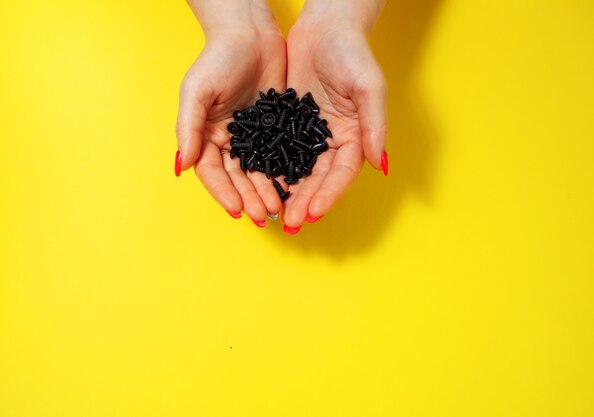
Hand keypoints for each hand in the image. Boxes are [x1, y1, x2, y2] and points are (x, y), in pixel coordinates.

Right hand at [176, 21, 285, 224]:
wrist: (250, 33)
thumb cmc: (218, 58)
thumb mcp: (197, 91)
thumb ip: (189, 127)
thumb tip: (182, 165)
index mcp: (207, 135)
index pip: (213, 172)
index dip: (223, 192)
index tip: (236, 210)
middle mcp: (229, 141)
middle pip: (238, 178)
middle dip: (249, 198)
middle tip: (264, 215)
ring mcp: (253, 136)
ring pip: (260, 172)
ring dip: (267, 191)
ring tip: (279, 208)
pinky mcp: (276, 129)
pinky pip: (280, 156)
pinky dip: (285, 173)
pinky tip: (294, 187)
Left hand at [281, 21, 387, 229]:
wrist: (325, 26)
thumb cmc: (352, 52)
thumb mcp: (369, 86)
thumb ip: (374, 125)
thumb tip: (380, 165)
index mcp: (353, 136)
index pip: (342, 174)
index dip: (329, 195)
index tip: (314, 213)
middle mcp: (331, 141)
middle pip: (318, 179)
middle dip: (305, 201)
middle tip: (290, 222)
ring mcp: (308, 135)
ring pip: (297, 171)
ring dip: (287, 193)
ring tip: (273, 213)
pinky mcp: (288, 125)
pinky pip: (278, 152)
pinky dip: (270, 169)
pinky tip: (259, 185)